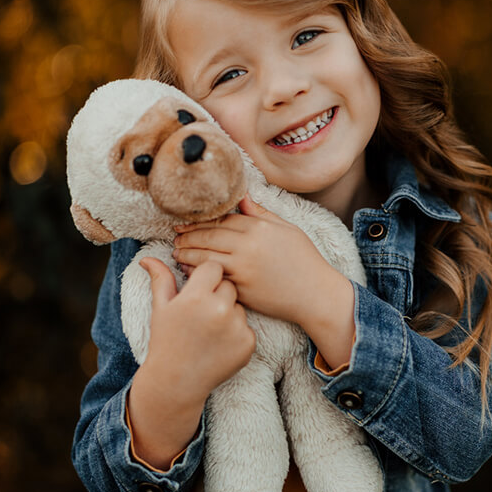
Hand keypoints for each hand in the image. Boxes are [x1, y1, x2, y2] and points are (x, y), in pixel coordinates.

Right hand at [128, 258, 255, 468]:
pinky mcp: (248, 344)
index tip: (197, 290)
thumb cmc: (166, 341)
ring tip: (209, 331)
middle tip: (202, 314)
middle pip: (229, 285)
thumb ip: (160, 279)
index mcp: (196, 296)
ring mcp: (236, 327)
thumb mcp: (161, 309)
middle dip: (217, 294)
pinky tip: (219, 344)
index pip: (213, 267)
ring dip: (228, 313)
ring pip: (239, 306)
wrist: (177, 382)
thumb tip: (147, 259)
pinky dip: (237, 333)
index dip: (205, 277)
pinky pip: (248, 327)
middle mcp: (219, 310)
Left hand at [172, 196, 355, 366]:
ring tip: (176, 251)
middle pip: (208, 236)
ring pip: (205, 257)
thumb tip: (241, 197)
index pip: (221, 219)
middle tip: (175, 236)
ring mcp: (243, 269)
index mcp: (259, 228)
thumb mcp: (287, 229)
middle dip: (188, 235)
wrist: (315, 294)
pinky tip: (188, 270)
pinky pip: (212, 278)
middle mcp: (248, 246)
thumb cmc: (304, 260)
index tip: (185, 222)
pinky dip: (197, 272)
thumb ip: (261, 213)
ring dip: (187, 253)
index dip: (200, 220)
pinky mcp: (241, 289)